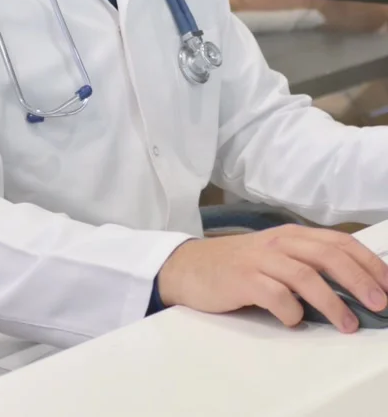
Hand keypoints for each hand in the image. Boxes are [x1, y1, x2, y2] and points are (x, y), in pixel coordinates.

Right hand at [158, 224, 387, 332]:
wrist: (190, 266)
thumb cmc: (238, 266)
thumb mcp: (277, 257)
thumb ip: (308, 265)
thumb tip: (353, 289)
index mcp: (293, 235)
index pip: (340, 243)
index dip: (368, 263)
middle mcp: (280, 243)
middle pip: (329, 256)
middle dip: (360, 280)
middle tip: (380, 304)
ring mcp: (260, 259)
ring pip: (306, 276)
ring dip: (333, 302)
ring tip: (348, 324)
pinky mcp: (242, 279)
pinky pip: (274, 295)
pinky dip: (290, 310)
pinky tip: (294, 320)